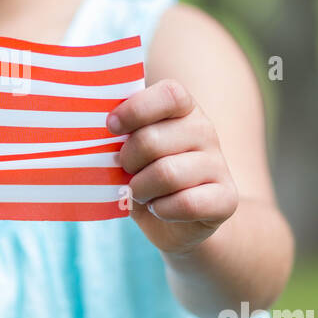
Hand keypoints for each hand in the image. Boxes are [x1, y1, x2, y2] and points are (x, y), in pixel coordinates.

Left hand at [108, 78, 238, 256]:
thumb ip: (120, 135)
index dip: (136, 109)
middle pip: (153, 139)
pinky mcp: (226, 197)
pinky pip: (186, 203)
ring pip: (167, 173)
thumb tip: (91, 129)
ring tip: (140, 192)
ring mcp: (218, 163)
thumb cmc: (146, 176)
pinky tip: (160, 208)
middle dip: (127, 161)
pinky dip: (162, 210)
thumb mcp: (130, 150)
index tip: (111, 127)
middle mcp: (205, 130)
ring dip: (142, 189)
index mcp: (183, 109)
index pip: (169, 94)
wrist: (178, 223)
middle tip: (125, 171)